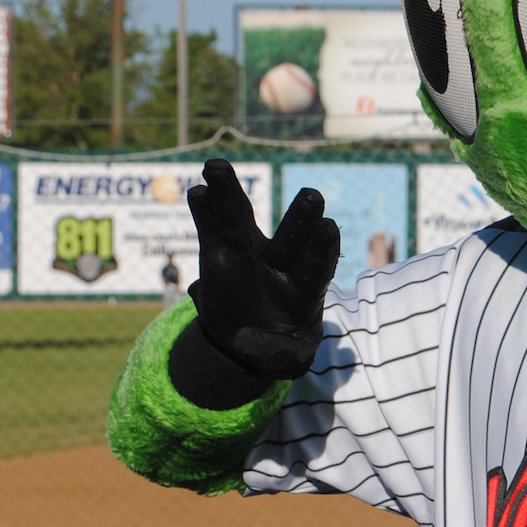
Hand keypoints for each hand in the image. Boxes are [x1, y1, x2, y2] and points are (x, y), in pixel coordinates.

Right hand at [187, 158, 339, 378]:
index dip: (323, 249)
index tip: (330, 228)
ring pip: (243, 220)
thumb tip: (252, 343)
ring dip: (230, 193)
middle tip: (313, 195)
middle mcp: (281, 263)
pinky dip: (205, 210)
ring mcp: (249, 254)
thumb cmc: (278, 346)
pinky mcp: (220, 253)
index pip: (317, 267)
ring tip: (217, 166)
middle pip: (292, 238)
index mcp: (306, 289)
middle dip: (302, 218)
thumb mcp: (288, 360)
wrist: (246, 339)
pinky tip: (196, 190)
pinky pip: (211, 229)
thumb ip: (282, 356)